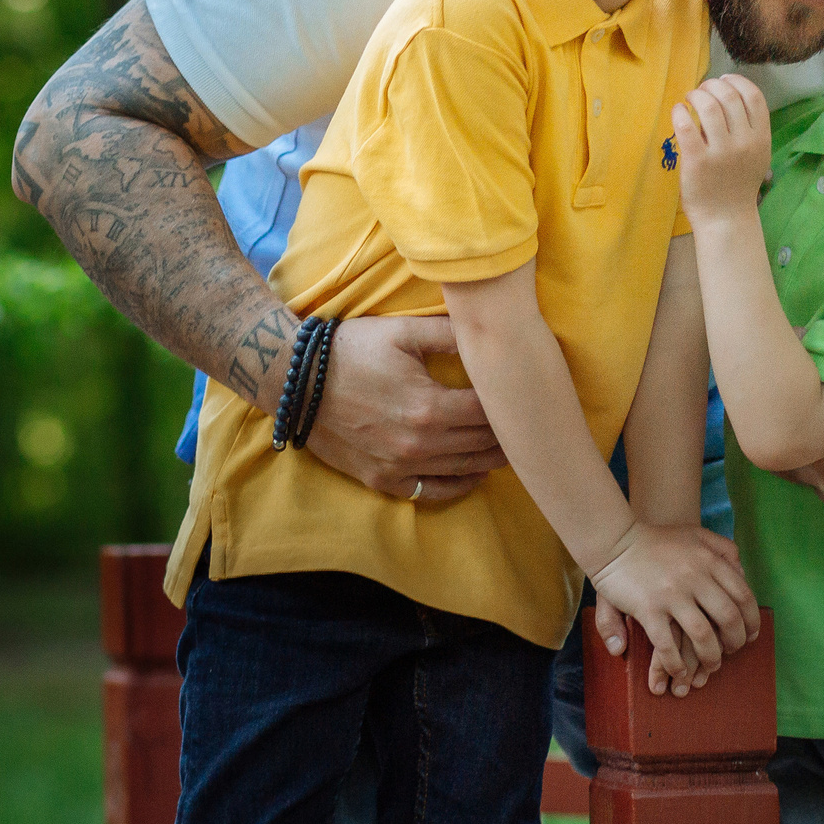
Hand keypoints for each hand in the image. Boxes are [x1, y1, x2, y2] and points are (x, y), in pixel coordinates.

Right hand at [297, 314, 508, 506]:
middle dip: (508, 432)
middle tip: (527, 421)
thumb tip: (491, 331)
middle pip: (482, 443)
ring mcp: (400, 467)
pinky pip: (430, 492)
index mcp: (429, 406)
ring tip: (512, 447)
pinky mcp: (382, 480)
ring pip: (463, 469)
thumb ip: (451, 333)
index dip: (511, 402)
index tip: (525, 394)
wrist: (296, 381)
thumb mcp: (403, 332)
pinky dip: (458, 486)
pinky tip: (473, 474)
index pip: (489, 410)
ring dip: (492, 460)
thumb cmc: (351, 351)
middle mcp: (419, 444)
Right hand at [588, 523, 758, 695]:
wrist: (615, 540)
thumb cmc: (657, 540)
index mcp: (708, 560)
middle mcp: (694, 577)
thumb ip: (723, 548)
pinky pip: (667, 645)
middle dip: (735, 641)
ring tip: (711, 665)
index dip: (752, 620)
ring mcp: (671, 594)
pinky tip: (679, 670)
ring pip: (703, 636)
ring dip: (711, 657)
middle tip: (733, 650)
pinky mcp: (648, 609)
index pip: (742, 595)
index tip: (751, 634)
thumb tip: (743, 573)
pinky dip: (676, 663)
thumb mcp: (696, 534)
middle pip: (728, 618)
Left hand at [671, 76, 772, 225]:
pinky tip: (678, 112)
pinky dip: (680, 112)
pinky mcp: (697, 161)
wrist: (726, 219)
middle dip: (712, 85)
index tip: (723, 80)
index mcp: (761, 139)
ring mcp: (721, 152)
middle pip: (729, 96)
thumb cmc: (737, 185)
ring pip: (708, 106)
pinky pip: (686, 125)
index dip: (737, 81)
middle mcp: (744, 142)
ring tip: (689, 99)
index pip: (754, 97)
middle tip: (701, 91)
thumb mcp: (755, 156)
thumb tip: (721, 97)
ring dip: (695, 95)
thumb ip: (746, 129)